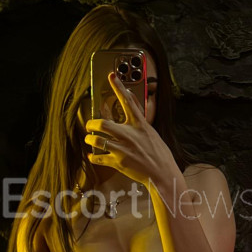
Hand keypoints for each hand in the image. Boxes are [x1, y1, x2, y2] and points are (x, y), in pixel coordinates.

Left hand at [84, 72, 177, 189]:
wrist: (162, 174)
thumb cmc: (159, 153)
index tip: (111, 76)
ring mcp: (123, 149)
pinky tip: (92, 156)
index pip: (128, 101)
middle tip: (89, 125)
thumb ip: (139, 118)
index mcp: (139, 125)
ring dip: (89, 139)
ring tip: (89, 140)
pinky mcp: (118, 162)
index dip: (119, 87)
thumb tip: (131, 99)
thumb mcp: (151, 132)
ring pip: (96, 140)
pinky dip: (93, 157)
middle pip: (102, 123)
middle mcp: (129, 135)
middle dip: (91, 124)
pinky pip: (98, 158)